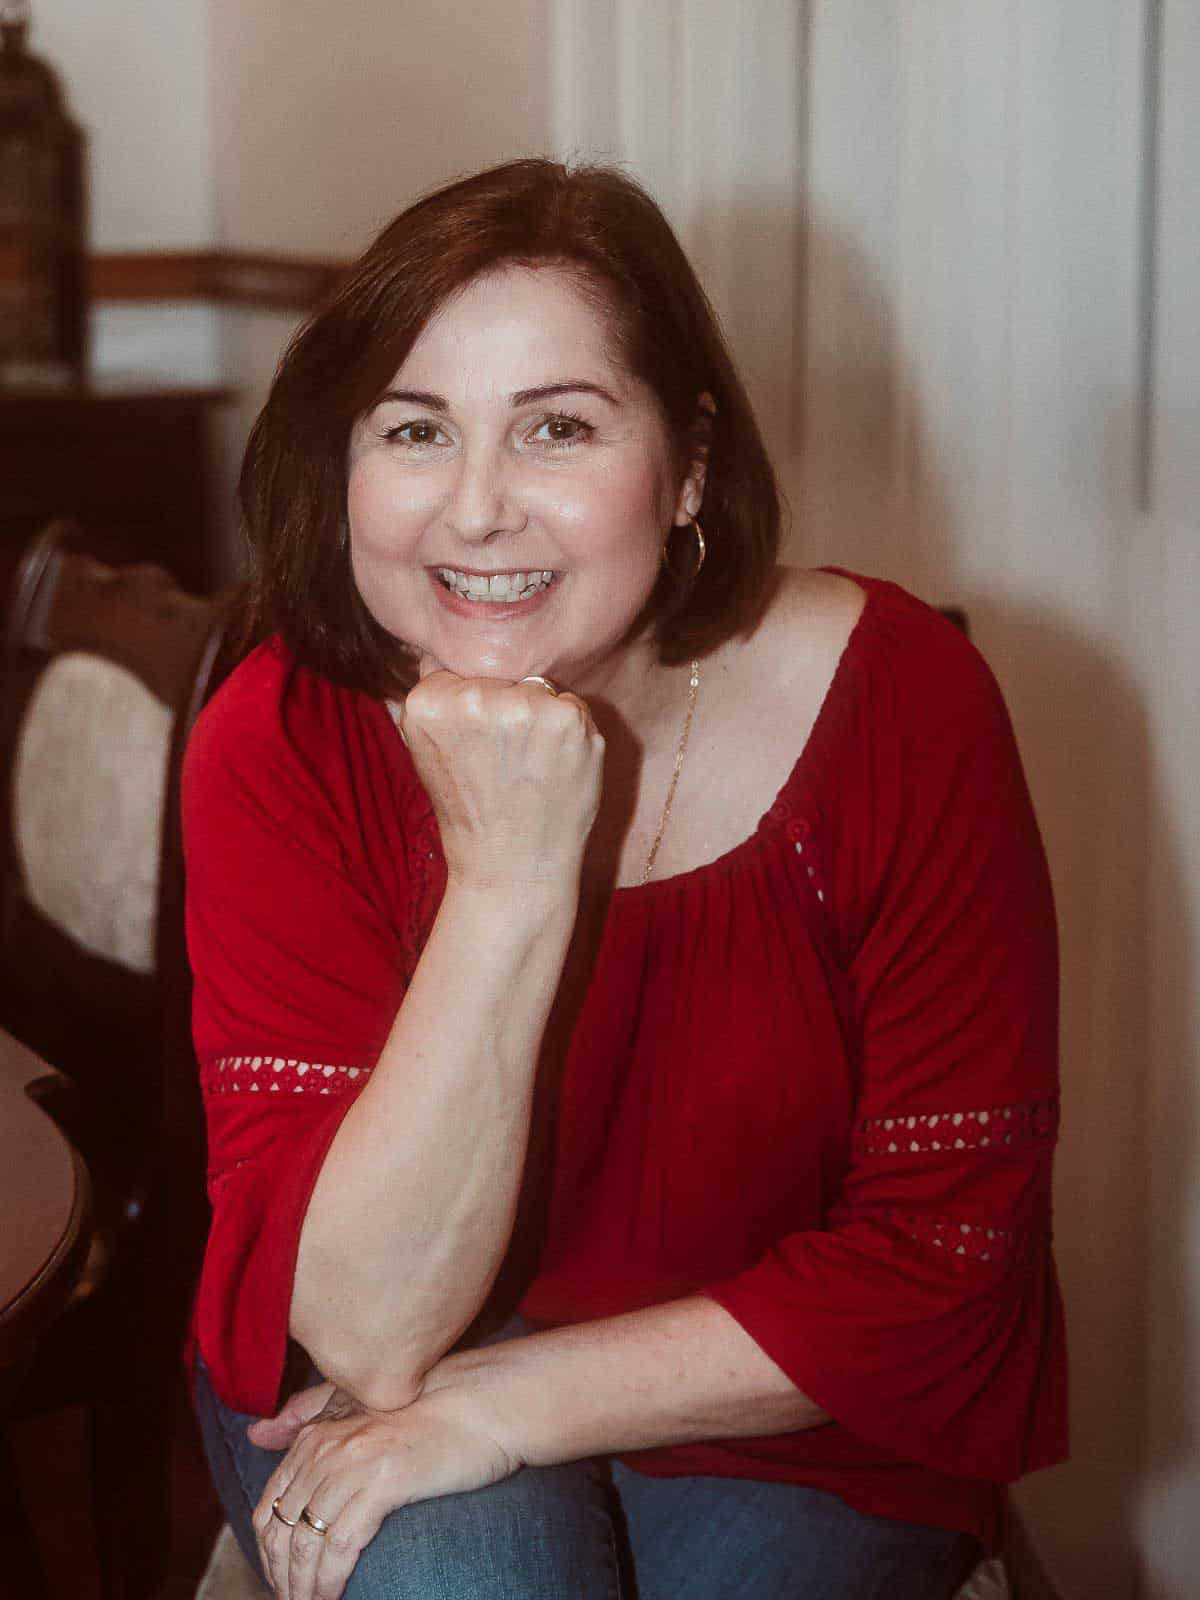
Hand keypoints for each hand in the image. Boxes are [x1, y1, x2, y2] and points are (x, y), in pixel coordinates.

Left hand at [252, 1383, 521, 1599]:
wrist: (484, 1403)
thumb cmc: (430, 1407)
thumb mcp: (361, 1401)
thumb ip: (307, 1412)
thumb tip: (257, 1433)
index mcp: (317, 1431)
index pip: (268, 1505)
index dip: (269, 1553)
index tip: (282, 1579)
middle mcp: (326, 1445)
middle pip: (281, 1529)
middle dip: (283, 1576)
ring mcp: (352, 1463)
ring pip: (307, 1543)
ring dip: (304, 1587)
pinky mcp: (381, 1483)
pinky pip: (340, 1546)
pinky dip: (331, 1581)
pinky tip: (334, 1597)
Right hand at [396, 654, 603, 892]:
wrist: (511, 866)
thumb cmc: (472, 810)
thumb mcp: (428, 750)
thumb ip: (440, 699)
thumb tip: (445, 646)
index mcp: (427, 702)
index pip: (458, 670)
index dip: (471, 707)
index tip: (472, 746)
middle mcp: (473, 698)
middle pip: (500, 676)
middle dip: (506, 707)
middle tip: (502, 762)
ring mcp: (523, 706)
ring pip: (535, 687)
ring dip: (539, 717)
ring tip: (528, 766)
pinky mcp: (567, 718)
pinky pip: (569, 704)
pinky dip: (568, 731)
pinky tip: (554, 767)